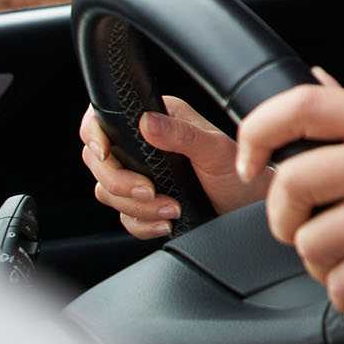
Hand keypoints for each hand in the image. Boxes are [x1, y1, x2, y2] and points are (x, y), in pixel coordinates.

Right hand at [80, 95, 272, 237]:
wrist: (248, 210)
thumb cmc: (240, 174)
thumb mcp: (215, 150)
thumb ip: (182, 136)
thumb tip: (146, 122)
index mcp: (158, 119)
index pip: (103, 120)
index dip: (95, 136)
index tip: (104, 153)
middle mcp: (144, 145)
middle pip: (98, 162)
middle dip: (121, 182)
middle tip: (151, 191)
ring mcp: (141, 175)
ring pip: (108, 192)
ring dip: (137, 206)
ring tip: (172, 209)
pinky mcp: (145, 203)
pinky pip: (124, 217)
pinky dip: (142, 224)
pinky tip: (167, 223)